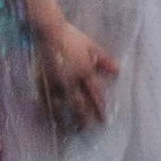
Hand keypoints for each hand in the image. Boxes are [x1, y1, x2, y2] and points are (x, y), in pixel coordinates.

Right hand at [36, 15, 117, 129]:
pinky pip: (45, 99)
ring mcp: (55, 82)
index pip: (95, 96)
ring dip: (65, 118)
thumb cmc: (72, 37)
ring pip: (61, 106)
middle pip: (78, 105)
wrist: (49, 31)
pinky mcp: (42, 80)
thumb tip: (118, 71)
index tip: (102, 121)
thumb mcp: (92, 46)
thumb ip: (104, 60)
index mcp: (85, 72)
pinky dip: (48, 110)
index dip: (99, 109)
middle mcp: (71, 81)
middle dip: (83, 119)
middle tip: (85, 129)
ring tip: (68, 128)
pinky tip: (50, 117)